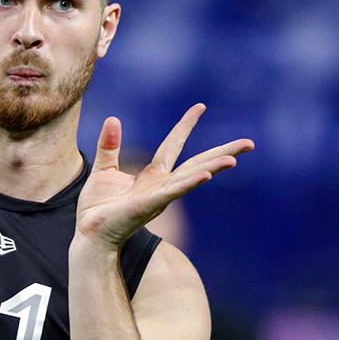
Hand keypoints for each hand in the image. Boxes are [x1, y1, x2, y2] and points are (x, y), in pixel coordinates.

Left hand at [76, 105, 253, 249]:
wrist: (89, 233)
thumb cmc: (97, 208)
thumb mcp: (102, 169)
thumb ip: (109, 145)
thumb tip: (113, 119)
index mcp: (152, 175)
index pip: (173, 145)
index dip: (186, 125)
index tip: (200, 107)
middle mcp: (162, 185)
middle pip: (198, 163)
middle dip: (223, 152)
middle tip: (249, 142)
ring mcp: (159, 196)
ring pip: (192, 177)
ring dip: (214, 167)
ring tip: (234, 159)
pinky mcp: (149, 205)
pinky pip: (174, 191)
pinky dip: (190, 182)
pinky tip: (207, 175)